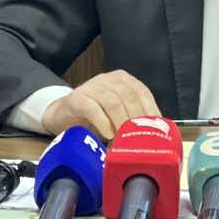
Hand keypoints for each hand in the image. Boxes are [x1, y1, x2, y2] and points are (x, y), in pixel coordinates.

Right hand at [42, 70, 159, 139]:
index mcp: (123, 80)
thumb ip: (134, 119)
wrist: (62, 115)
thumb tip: (156, 136)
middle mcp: (108, 79)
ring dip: (120, 123)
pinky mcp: (76, 98)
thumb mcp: (118, 116)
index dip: (150, 112)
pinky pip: (92, 108)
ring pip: (112, 102)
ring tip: (123, 139)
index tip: (155, 131)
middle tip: (138, 138)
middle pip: (129, 96)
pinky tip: (107, 134)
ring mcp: (91, 87)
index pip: (142, 92)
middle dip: (136, 119)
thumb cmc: (95, 118)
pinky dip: (102, 123)